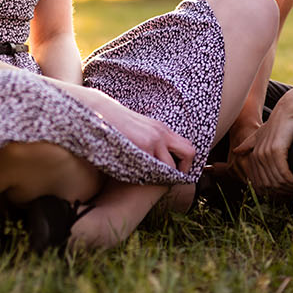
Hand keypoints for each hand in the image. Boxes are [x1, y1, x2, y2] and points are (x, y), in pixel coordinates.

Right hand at [81, 88, 195, 173]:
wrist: (102, 111)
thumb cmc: (118, 123)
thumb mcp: (141, 128)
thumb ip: (151, 140)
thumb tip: (156, 158)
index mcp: (163, 129)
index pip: (187, 146)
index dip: (186, 162)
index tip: (177, 171)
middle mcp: (162, 133)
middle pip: (189, 153)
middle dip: (184, 170)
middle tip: (173, 178)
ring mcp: (154, 139)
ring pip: (171, 166)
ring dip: (165, 176)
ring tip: (154, 181)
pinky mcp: (143, 146)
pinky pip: (153, 167)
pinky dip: (149, 175)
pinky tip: (140, 176)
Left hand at [231, 103, 292, 192]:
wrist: (289, 110)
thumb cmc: (278, 122)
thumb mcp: (261, 133)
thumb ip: (249, 144)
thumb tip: (236, 151)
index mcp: (253, 154)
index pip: (259, 182)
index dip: (271, 191)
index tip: (283, 193)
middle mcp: (257, 155)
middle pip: (268, 184)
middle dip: (280, 192)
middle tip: (292, 192)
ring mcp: (266, 153)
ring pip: (276, 180)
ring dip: (288, 187)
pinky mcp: (277, 151)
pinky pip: (283, 173)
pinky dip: (292, 181)